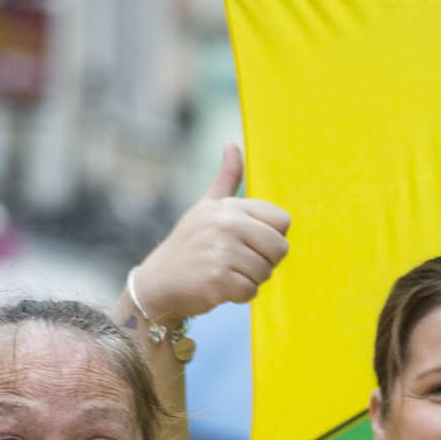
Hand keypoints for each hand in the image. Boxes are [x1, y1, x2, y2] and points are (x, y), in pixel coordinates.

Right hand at [129, 146, 290, 325]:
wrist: (158, 281)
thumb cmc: (190, 244)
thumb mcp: (206, 207)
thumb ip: (226, 178)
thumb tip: (231, 144)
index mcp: (229, 206)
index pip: (282, 221)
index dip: (270, 237)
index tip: (246, 240)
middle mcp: (225, 224)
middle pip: (280, 248)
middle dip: (264, 261)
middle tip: (236, 261)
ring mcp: (221, 251)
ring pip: (266, 272)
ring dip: (250, 279)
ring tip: (224, 272)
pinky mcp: (217, 279)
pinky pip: (251, 291)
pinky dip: (238, 295)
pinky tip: (218, 286)